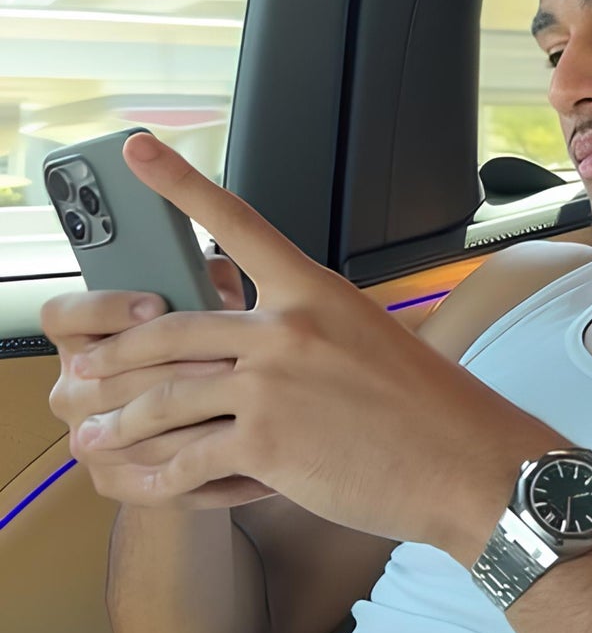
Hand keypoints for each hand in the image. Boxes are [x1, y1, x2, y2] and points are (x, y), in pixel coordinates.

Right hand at [44, 248, 277, 509]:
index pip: (63, 316)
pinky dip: (208, 466)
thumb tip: (217, 269)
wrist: (204, 437)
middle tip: (225, 357)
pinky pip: (155, 475)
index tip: (155, 302)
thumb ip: (205, 289)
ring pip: (134, 428)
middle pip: (105, 374)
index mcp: (83, 342)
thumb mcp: (206, 318)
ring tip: (248, 406)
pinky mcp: (114, 480)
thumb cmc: (205, 365)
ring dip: (195, 417)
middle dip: (174, 364)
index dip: (106, 308)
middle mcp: (74, 390)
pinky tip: (249, 457)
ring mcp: (88, 439)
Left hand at [54, 134, 558, 552]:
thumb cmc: (432, 411)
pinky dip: (160, 478)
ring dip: (121, 423)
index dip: (181, 183)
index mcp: (316, 291)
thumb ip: (309, 334)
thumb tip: (256, 348)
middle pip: (170, 330)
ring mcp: (273, 384)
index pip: (237, 224)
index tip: (141, 147)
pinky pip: (189, 458)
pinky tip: (147, 485)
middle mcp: (288, 328)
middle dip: (115, 357)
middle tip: (82, 373)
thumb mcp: (371, 341)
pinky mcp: (267, 442)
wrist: (468, 463)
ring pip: (166, 397)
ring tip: (94, 436)